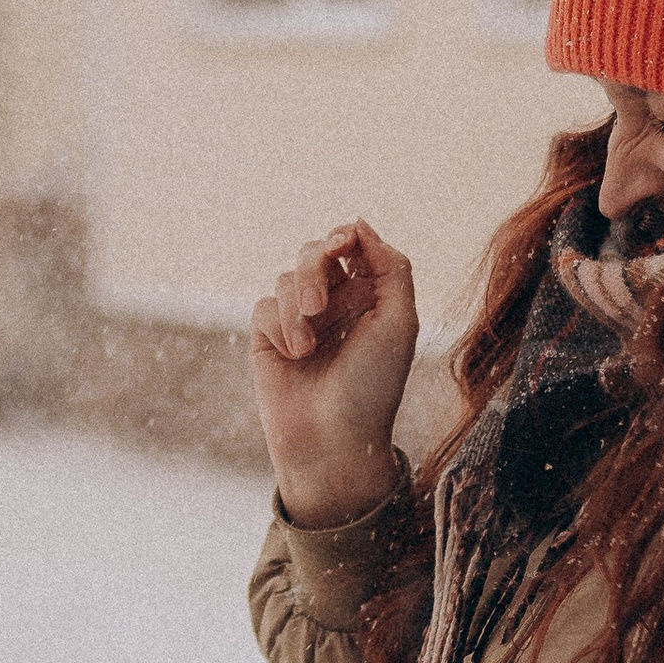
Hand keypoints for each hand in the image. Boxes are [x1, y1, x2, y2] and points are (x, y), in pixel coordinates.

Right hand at [249, 220, 417, 527]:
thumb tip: (358, 223)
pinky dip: (279, 326)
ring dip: (297, 307)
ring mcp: (300, 320)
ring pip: (286, 278)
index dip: (344, 237)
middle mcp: (336, 303)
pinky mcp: (268, 338)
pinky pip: (264, 306)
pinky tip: (294, 354)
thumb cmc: (374, 386)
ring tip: (308, 347)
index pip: (351, 245)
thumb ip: (390, 267)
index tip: (342, 245)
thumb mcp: (399, 322)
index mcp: (370, 296)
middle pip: (314, 252)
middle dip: (314, 271)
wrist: (333, 440)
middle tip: (319, 306)